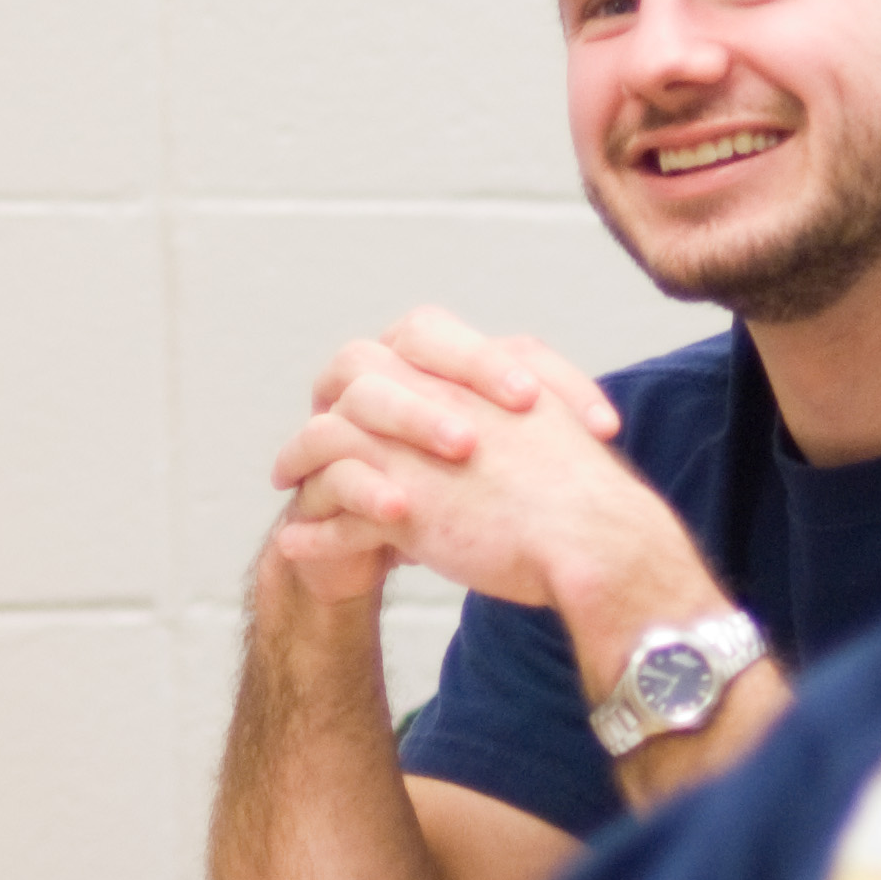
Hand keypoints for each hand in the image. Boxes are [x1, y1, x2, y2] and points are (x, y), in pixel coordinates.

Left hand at [266, 312, 716, 660]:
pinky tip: (298, 541)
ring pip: (326, 437)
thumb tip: (520, 376)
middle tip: (314, 431)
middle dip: (329, 398)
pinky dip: (312, 530)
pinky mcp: (398, 507)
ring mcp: (408, 450)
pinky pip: (334, 510)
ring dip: (298, 458)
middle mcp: (433, 395)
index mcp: (472, 369)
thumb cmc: (585, 491)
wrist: (596, 540)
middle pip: (351, 370)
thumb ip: (524, 384)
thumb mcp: (553, 413)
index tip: (368, 391)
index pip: (410, 338)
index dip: (387, 365)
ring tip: (284, 482)